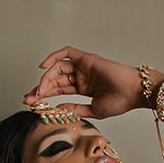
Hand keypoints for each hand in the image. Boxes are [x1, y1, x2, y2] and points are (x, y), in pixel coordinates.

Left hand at [23, 47, 147, 119]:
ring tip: (40, 90)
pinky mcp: (85, 58)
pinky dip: (53, 56)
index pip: (60, 90)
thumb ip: (75, 109)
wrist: (133, 92)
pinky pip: (66, 52)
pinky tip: (43, 66)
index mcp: (84, 88)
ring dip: (47, 78)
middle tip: (30, 98)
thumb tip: (58, 109)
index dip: (46, 96)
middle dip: (41, 89)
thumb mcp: (93, 110)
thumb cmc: (120, 102)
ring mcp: (83, 66)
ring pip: (58, 68)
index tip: (34, 104)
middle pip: (56, 79)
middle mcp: (81, 76)